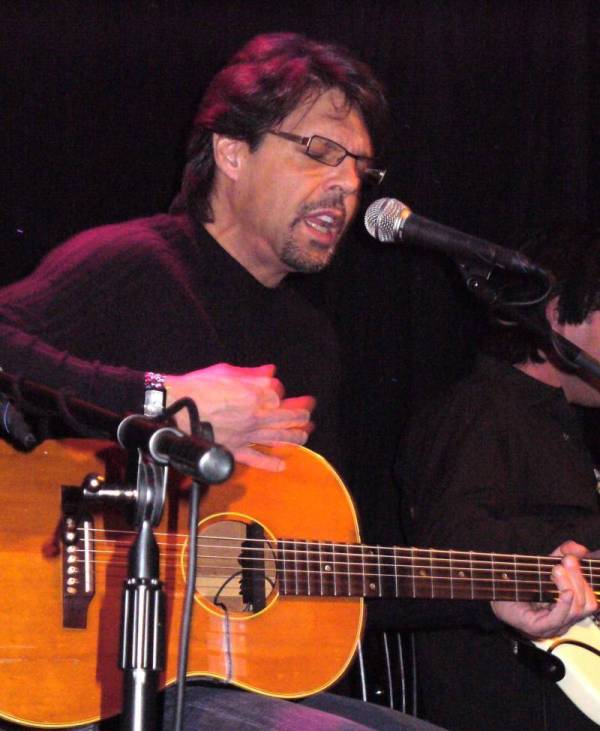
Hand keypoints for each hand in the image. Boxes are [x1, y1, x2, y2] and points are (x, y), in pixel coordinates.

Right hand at [165, 363, 313, 470]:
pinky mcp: (234, 449)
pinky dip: (270, 463)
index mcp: (255, 393)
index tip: (279, 391)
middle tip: (308, 414)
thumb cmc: (199, 386)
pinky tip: (281, 465)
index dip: (281, 392)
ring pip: (278, 437)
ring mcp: (246, 434)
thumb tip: (271, 372)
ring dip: (296, 437)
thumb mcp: (227, 371)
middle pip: (286, 417)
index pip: (279, 393)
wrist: (176, 407)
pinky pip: (256, 459)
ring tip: (305, 435)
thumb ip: (253, 374)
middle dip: (301, 415)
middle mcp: (255, 415)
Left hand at [491, 541, 597, 638]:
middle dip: (580, 579)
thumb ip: (561, 554)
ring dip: (571, 585)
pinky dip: (565, 602)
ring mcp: (554, 625)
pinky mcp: (540, 627)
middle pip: (588, 603)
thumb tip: (580, 548)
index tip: (574, 558)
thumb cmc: (519, 581)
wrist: (494, 592)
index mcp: (569, 607)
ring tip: (557, 569)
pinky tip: (563, 591)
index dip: (586, 578)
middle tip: (568, 561)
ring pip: (577, 609)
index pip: (591, 598)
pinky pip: (561, 617)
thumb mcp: (544, 565)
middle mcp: (565, 619)